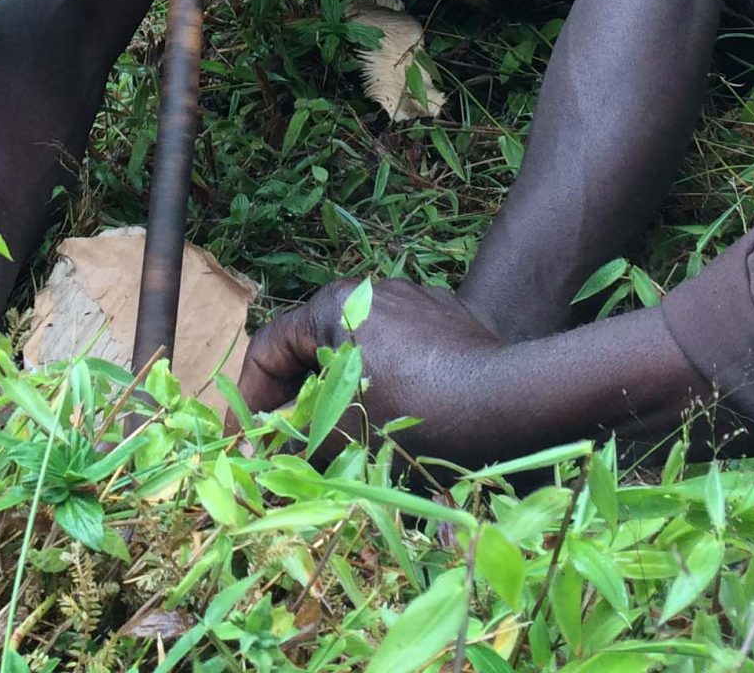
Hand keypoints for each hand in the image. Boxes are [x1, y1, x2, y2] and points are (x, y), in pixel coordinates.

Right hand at [239, 277, 515, 467]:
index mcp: (333, 305)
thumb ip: (291, 445)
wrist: (509, 401)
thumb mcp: (343, 436)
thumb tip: (255, 462)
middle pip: (312, 350)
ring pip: (357, 355)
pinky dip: (384, 388)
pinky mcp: (450, 323)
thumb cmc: (416, 413)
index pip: (269, 348)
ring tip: (340, 444)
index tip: (244, 439)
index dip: (249, 399)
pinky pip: (399, 356)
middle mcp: (371, 292)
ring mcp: (414, 304)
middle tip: (287, 448)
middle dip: (296, 402)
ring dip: (340, 398)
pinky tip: (395, 425)